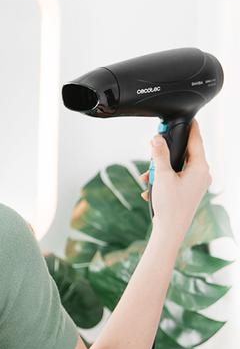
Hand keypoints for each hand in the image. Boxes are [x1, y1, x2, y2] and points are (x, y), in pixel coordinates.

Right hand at [138, 118, 211, 234]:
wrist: (170, 231)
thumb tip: (156, 138)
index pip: (196, 141)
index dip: (190, 128)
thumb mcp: (162, 176)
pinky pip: (174, 179)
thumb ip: (159, 154)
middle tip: (151, 152)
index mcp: (200, 168)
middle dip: (163, 156)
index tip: (188, 118)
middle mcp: (201, 174)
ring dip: (159, 171)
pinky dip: (161, 181)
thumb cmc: (170, 205)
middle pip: (182, 154)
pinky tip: (150, 190)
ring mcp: (195, 184)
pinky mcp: (188, 191)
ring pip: (175, 167)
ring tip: (147, 179)